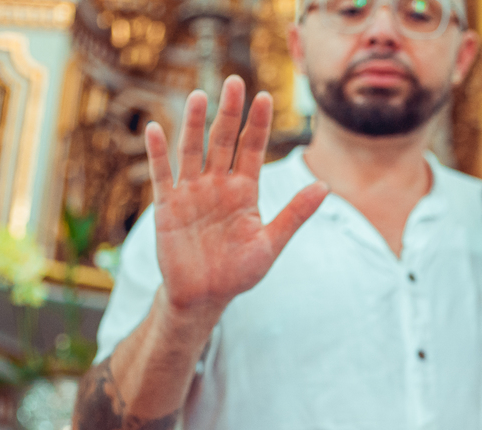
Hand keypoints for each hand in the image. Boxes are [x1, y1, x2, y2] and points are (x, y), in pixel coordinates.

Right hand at [145, 75, 327, 321]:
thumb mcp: (271, 244)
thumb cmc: (239, 271)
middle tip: (235, 81)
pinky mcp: (168, 206)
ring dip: (194, 125)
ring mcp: (191, 193)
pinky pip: (162, 175)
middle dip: (230, 113)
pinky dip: (158, 153)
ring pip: (192, 151)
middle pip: (223, 141)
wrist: (204, 296)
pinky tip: (156, 129)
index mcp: (245, 191)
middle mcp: (218, 185)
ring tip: (198, 96)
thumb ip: (295, 214)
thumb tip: (325, 186)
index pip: (253, 149)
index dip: (258, 124)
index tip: (266, 97)